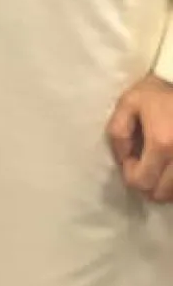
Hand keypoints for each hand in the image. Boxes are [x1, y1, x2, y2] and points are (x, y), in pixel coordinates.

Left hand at [106, 72, 172, 201]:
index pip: (140, 181)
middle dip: (146, 183)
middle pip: (159, 194)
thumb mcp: (129, 103)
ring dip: (162, 185)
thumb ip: (118, 132)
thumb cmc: (158, 91)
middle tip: (142, 162)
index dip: (128, 172)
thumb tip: (122, 158)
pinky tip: (169, 165)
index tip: (130, 156)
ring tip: (157, 164)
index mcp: (161, 145)